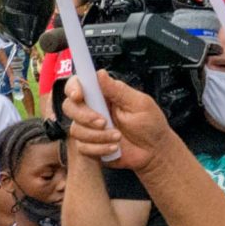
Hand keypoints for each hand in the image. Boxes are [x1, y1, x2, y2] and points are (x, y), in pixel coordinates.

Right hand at [61, 74, 175, 173]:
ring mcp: (89, 128)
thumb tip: (100, 73)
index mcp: (103, 95)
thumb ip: (118, 90)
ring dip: (98, 135)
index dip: (73, 88)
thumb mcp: (139, 104)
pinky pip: (82, 146)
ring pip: (76, 129)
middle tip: (104, 122)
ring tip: (117, 136)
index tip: (78, 95)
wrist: (154, 152)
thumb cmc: (151, 126)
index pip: (78, 85)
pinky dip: (100, 148)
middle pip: (70, 107)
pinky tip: (114, 147)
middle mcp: (93, 109)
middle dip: (85, 116)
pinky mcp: (89, 144)